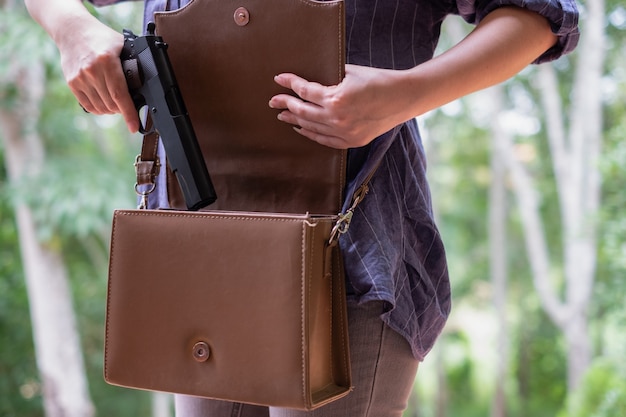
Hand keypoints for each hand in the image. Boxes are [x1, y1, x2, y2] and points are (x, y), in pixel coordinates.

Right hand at [57, 21, 138, 132]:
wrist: (73, 30)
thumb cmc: (102, 38)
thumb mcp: (122, 45)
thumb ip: (133, 63)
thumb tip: (147, 84)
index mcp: (107, 61)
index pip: (120, 95)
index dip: (129, 114)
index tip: (134, 127)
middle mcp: (92, 71)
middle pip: (111, 104)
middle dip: (122, 110)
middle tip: (127, 106)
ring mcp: (80, 78)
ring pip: (101, 108)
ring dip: (111, 110)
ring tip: (116, 103)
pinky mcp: (72, 83)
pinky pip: (88, 106)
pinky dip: (99, 109)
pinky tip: (105, 103)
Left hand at [269, 64, 411, 148]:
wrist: (403, 98)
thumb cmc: (378, 80)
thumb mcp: (351, 72)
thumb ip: (329, 77)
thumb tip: (309, 80)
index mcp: (336, 98)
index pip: (305, 90)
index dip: (290, 84)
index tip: (279, 79)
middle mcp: (337, 118)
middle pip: (302, 111)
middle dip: (285, 104)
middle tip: (273, 101)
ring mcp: (344, 133)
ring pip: (311, 127)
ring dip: (295, 119)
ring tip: (282, 114)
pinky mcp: (351, 141)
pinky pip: (324, 140)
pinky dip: (310, 134)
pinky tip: (300, 128)